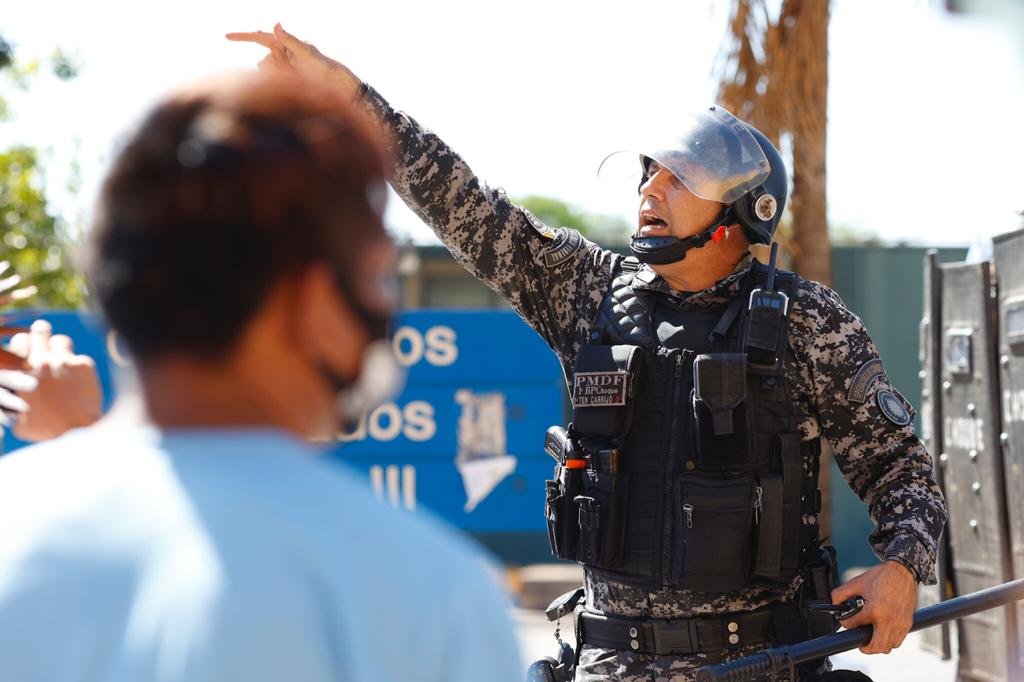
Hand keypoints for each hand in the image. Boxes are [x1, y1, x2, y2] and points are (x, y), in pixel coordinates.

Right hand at [6, 320, 102, 441]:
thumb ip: (14, 400)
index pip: (20, 341)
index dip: (25, 344)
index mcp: (21, 371)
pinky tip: (80, 379)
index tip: (28, 348)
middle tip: (44, 336)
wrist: (77, 433)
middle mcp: (41, 361)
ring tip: (63, 358)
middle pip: (40, 331)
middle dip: (42, 333)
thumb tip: (16, 394)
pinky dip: (79, 367)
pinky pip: (80, 358)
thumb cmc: (44, 428)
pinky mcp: (84, 365)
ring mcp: (63, 361)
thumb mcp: (17, 417)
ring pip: (61, 340)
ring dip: (61, 348)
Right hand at [226, 23, 361, 97]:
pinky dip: (279, 86)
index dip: (242, 37)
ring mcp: (280, 69)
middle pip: (263, 63)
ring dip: (278, 80)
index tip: (226, 36)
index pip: (258, 38)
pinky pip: (272, 85)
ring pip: (267, 76)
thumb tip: (276, 24)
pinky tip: (293, 85)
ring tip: (297, 80)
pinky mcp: (282, 81)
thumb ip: (290, 40)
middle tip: (293, 73)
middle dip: (274, 70)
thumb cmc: (322, 66)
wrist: (332, 85)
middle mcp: (279, 55)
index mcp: (282, 44)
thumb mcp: (307, 52)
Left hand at [830, 559, 916, 653]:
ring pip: (889, 647)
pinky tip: (882, 632)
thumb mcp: (856, 583)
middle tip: (860, 642)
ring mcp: (900, 624)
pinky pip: (898, 641)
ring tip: (871, 637)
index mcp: (874, 610)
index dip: (846, 624)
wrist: (902, 572)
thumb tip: (833, 604)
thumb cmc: (881, 577)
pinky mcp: (907, 624)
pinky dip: (890, 641)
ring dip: (878, 646)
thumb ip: (841, 594)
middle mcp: (888, 620)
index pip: (854, 626)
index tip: (846, 622)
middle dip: (865, 647)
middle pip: (876, 646)